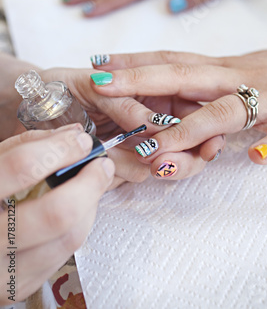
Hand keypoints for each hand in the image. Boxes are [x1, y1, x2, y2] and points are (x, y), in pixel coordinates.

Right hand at [0, 125, 113, 302]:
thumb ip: (29, 144)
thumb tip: (73, 134)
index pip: (22, 167)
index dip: (61, 150)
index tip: (82, 141)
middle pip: (56, 212)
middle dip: (90, 183)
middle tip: (102, 165)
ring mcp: (3, 269)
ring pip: (68, 237)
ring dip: (90, 206)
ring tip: (92, 186)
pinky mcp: (19, 286)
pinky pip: (64, 254)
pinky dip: (79, 226)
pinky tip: (78, 209)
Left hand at [41, 68, 223, 184]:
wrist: (26, 106)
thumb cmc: (59, 85)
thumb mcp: (90, 85)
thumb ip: (124, 103)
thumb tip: (155, 124)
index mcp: (151, 93)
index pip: (188, 110)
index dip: (203, 127)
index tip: (209, 142)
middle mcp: (149, 121)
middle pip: (186, 142)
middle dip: (188, 155)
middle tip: (178, 161)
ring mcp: (135, 144)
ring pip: (166, 162)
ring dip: (165, 166)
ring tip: (144, 161)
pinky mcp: (117, 164)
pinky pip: (134, 173)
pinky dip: (131, 173)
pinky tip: (120, 168)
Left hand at [89, 46, 266, 167]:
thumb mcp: (241, 71)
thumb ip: (208, 83)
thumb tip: (168, 92)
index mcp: (224, 68)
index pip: (172, 60)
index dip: (134, 61)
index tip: (97, 63)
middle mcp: (239, 77)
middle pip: (185, 76)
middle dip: (141, 81)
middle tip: (101, 86)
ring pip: (226, 110)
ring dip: (190, 129)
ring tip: (157, 149)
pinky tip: (256, 157)